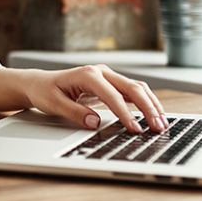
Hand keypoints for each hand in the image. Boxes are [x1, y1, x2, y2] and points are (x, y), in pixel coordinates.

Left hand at [18, 65, 167, 132]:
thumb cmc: (45, 91)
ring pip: (136, 87)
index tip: (134, 129)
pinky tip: (154, 115)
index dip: (125, 113)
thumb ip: (74, 112)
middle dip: (147, 107)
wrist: (40, 83)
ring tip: (161, 123)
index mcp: (87, 74)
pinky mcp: (111, 83)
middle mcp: (100, 71)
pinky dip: (146, 102)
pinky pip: (133, 91)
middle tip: (157, 127)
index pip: (111, 94)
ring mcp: (107, 76)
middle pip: (131, 87)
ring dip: (151, 104)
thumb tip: (94, 122)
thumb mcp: (53, 104)